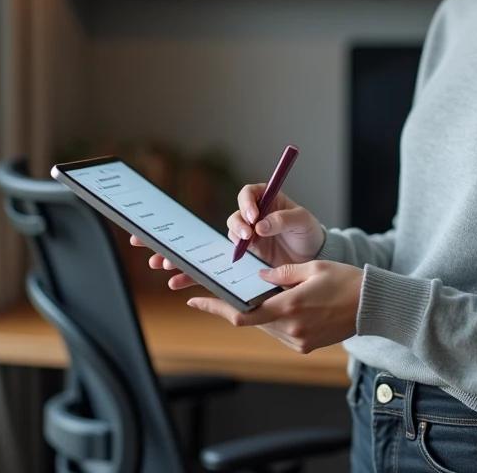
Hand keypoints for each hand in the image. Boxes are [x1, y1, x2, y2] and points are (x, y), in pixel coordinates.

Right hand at [130, 183, 324, 290]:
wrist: (312, 260)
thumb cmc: (308, 234)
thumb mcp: (302, 222)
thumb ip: (284, 219)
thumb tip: (262, 224)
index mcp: (264, 200)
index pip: (248, 195)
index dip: (246, 205)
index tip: (254, 219)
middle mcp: (249, 218)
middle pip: (225, 219)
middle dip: (208, 229)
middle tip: (212, 238)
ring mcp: (242, 240)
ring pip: (213, 243)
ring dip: (188, 253)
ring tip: (164, 262)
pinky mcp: (239, 260)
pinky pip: (213, 264)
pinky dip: (194, 272)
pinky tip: (176, 281)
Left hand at [186, 260, 362, 353]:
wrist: (373, 306)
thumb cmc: (346, 281)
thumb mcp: (313, 268)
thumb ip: (282, 273)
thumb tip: (258, 277)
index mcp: (290, 308)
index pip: (243, 314)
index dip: (216, 308)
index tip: (196, 300)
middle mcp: (291, 330)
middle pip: (251, 321)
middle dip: (235, 307)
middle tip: (218, 293)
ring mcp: (299, 342)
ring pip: (264, 327)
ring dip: (255, 313)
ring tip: (252, 296)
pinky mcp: (305, 347)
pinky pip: (279, 333)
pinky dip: (272, 320)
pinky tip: (275, 305)